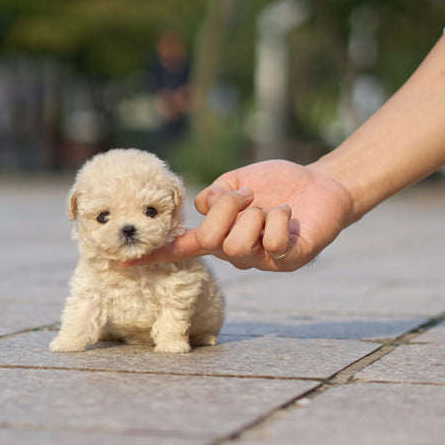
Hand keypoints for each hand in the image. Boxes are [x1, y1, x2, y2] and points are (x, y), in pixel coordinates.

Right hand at [125, 160, 354, 271]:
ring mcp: (262, 261)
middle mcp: (236, 253)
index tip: (122, 263)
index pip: (182, 247)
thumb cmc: (277, 183)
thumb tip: (205, 207)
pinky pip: (272, 243)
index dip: (154, 254)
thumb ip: (216, 194)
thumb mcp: (237, 181)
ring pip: (238, 244)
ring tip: (271, 208)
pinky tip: (289, 216)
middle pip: (212, 239)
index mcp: (218, 234)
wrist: (322, 183)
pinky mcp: (289, 260)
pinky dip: (279, 219)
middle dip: (229, 209)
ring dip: (255, 213)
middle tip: (249, 197)